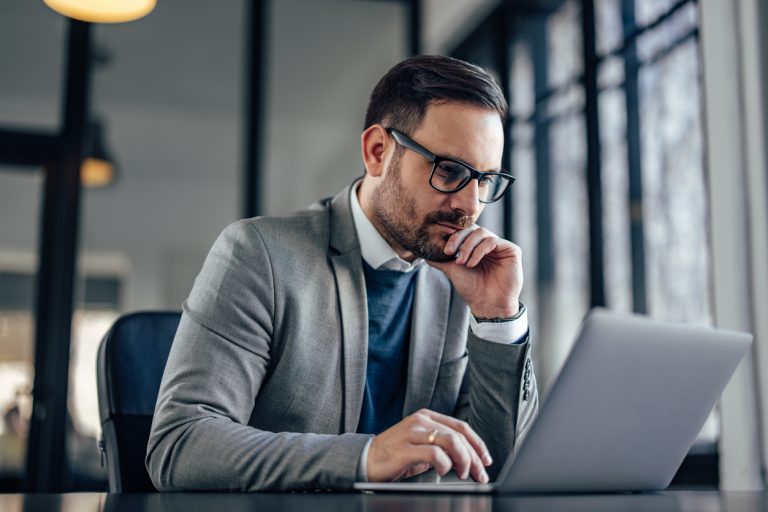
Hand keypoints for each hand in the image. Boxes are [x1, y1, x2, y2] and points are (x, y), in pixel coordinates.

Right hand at [367, 409, 492, 482]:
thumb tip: (467, 458)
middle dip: (475, 457)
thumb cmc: (394, 456)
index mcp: (426, 416)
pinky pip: (435, 453)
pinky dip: (445, 464)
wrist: (365, 460)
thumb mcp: (421, 446)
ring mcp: (412, 432)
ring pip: (451, 441)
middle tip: (480, 474)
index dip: (478, 444)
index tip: (486, 460)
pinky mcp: (405, 448)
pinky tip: (444, 472)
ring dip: (464, 460)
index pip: (461, 427)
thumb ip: (441, 446)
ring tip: (463, 474)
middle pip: (459, 435)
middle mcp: (420, 420)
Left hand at [428, 226, 522, 318]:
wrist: (487, 304)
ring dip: (468, 246)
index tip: (444, 250)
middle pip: (472, 228)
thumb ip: (441, 260)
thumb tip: (423, 253)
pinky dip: (479, 250)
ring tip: (462, 262)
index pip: (465, 231)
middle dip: (458, 239)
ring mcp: (500, 246)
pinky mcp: (512, 250)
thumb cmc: (472, 289)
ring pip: (481, 233)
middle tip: (450, 252)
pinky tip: (472, 263)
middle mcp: (489, 243)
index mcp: (477, 246)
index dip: (453, 237)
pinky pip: (493, 241)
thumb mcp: (453, 270)